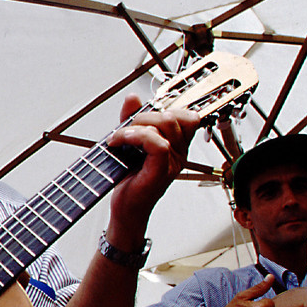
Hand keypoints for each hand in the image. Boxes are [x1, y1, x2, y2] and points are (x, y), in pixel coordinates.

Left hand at [103, 94, 200, 249]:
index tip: (143, 116)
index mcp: (177, 145)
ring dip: (138, 125)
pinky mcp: (162, 171)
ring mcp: (173, 162)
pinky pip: (158, 144)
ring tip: (121, 136)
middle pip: (174, 116)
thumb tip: (133, 98)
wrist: (125, 209)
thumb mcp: (128, 142)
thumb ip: (131, 118)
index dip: (167, 108)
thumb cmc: (129, 181)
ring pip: (167, 125)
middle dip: (145, 115)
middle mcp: (179, 153)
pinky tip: (119, 142)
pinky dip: (135, 136)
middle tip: (126, 128)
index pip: (187, 116)